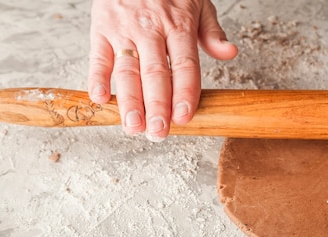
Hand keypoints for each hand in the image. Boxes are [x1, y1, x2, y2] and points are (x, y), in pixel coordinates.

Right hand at [88, 0, 237, 140]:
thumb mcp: (198, 3)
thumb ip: (212, 32)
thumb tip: (230, 53)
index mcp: (179, 25)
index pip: (185, 65)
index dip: (185, 94)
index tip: (184, 117)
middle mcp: (151, 29)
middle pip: (156, 74)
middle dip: (157, 107)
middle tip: (158, 133)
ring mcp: (124, 28)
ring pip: (127, 70)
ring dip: (130, 102)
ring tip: (133, 127)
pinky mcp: (101, 27)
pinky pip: (98, 55)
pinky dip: (97, 77)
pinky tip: (100, 99)